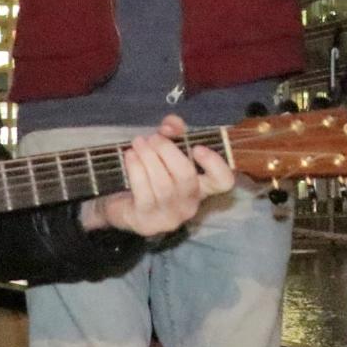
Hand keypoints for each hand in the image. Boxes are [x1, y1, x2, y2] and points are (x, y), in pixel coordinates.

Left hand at [79, 116, 235, 237]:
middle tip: (153, 138)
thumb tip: (171, 125)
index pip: (223, 181)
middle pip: (186, 176)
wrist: (123, 205)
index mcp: (202, 187)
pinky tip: (130, 156)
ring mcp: (170, 216)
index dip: (215, 164)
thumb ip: (173, 133)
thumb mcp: (166, 150)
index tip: (197, 147)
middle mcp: (190, 204)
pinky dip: (136, 169)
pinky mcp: (148, 221)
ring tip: (138, 143)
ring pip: (163, 183)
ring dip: (148, 157)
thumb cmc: (151, 175)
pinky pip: (143, 191)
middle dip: (167, 150)